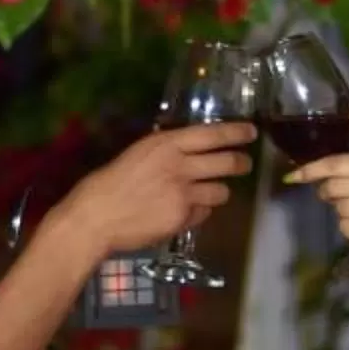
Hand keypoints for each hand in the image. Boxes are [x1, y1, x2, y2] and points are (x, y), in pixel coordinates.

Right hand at [55, 122, 253, 265]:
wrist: (97, 215)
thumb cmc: (111, 182)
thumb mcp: (139, 153)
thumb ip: (167, 151)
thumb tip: (191, 151)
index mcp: (166, 143)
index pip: (213, 134)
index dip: (236, 133)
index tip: (251, 132)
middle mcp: (180, 165)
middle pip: (227, 162)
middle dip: (241, 163)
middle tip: (244, 164)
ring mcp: (184, 193)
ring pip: (221, 191)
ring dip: (218, 192)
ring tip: (208, 193)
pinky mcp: (183, 217)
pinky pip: (204, 214)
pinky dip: (199, 213)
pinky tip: (182, 212)